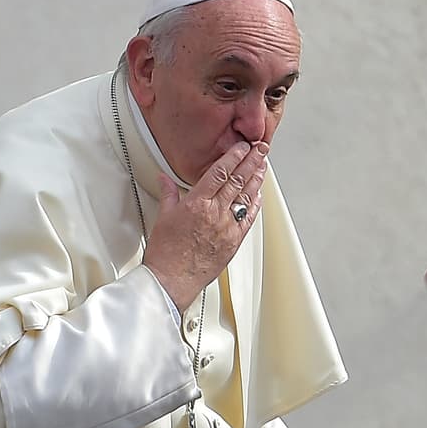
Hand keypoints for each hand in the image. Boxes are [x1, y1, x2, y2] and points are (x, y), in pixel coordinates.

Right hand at [142, 141, 268, 311]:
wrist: (171, 281)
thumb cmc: (165, 254)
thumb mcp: (163, 218)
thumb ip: (169, 194)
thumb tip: (165, 179)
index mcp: (196, 204)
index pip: (220, 172)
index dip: (233, 156)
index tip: (242, 146)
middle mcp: (214, 213)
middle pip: (238, 180)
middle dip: (252, 161)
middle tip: (261, 148)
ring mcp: (226, 228)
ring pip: (247, 196)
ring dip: (257, 178)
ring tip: (264, 165)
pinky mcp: (233, 242)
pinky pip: (248, 218)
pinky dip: (255, 204)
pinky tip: (259, 194)